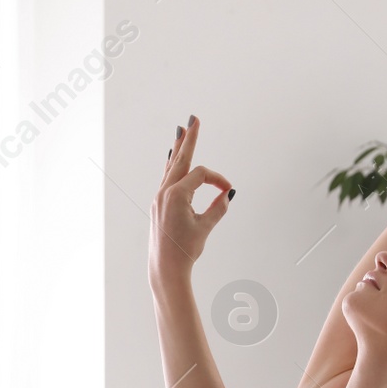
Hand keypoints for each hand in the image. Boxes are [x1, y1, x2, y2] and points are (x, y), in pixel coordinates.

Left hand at [149, 115, 232, 284]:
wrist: (165, 268)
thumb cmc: (185, 250)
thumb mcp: (205, 227)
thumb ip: (218, 208)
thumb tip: (227, 194)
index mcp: (176, 195)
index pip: (201, 175)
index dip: (217, 178)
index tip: (227, 190)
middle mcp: (164, 193)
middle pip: (180, 159)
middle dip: (189, 139)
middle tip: (194, 118)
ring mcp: (159, 198)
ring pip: (171, 167)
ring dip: (178, 148)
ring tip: (182, 130)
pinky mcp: (159, 205)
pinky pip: (166, 178)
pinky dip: (172, 165)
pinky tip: (172, 156)